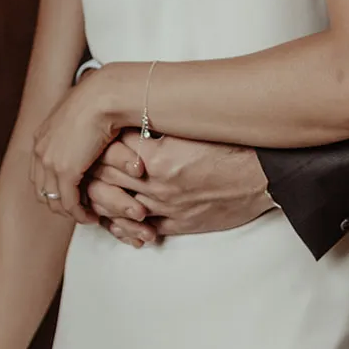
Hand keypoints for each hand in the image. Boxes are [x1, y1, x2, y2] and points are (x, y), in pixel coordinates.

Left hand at [31, 75, 118, 225]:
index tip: (70, 194)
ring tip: (85, 215)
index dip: (53, 188)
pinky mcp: (65, 171)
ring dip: (69, 212)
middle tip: (77, 209)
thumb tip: (84, 129)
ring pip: (54, 200)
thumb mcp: (77, 113)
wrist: (104, 95)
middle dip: (58, 203)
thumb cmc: (99, 99)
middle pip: (42, 190)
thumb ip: (73, 126)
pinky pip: (69, 202)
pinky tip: (91, 215)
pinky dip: (79, 213)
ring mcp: (50, 162)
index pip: (39, 173)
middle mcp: (40, 151)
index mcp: (41, 137)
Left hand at [88, 132, 273, 243]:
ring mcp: (167, 208)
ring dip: (103, 200)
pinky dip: (124, 226)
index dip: (97, 144)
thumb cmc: (233, 143)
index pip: (110, 151)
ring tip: (95, 190)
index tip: (94, 136)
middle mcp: (157, 184)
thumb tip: (131, 118)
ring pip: (117, 209)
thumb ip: (159, 127)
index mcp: (159, 155)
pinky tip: (117, 219)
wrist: (265, 174)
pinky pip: (140, 230)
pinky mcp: (179, 224)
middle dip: (91, 172)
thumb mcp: (192, 126)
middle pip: (107, 180)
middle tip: (84, 162)